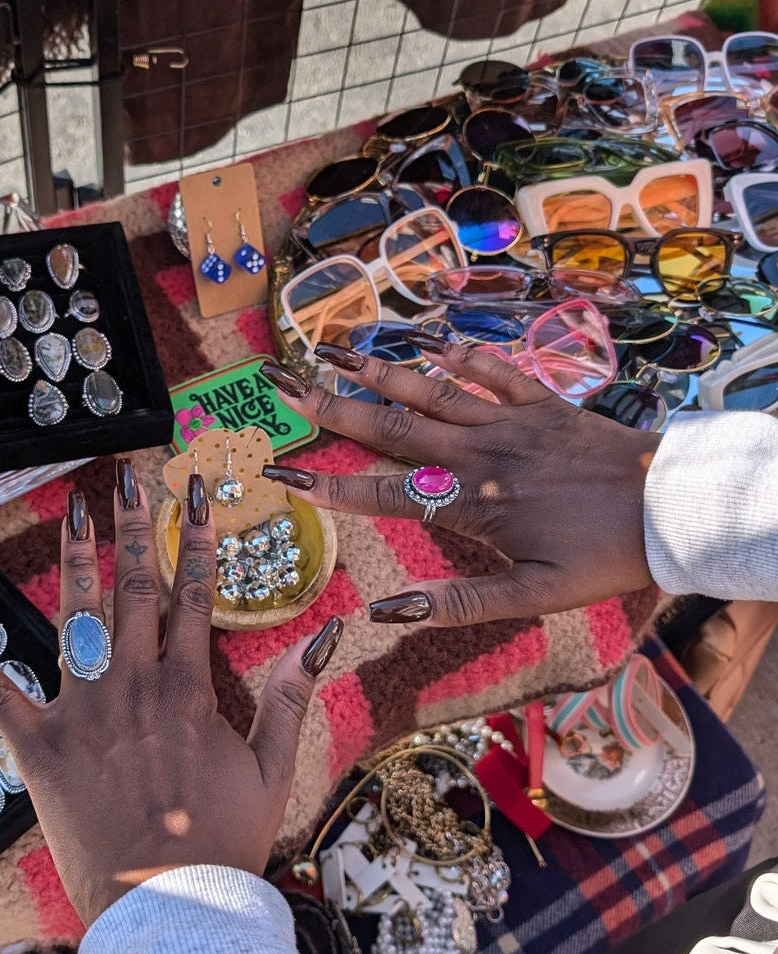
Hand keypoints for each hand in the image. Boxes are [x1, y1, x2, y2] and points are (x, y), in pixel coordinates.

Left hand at [0, 459, 342, 924]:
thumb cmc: (223, 840)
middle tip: (128, 479)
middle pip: (136, 589)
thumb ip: (292, 696)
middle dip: (133, 527)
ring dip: (75, 560)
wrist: (168, 906)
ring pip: (76, 619)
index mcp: (188, 689)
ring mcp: (83, 713)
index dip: (196, 536)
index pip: (196, 593)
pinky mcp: (39, 747)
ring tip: (73, 510)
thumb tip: (326, 632)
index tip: (193, 492)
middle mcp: (135, 686)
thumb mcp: (274, 768)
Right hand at [258, 338, 661, 626]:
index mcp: (471, 503)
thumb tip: (385, 611)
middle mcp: (478, 453)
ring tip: (335, 348)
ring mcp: (509, 421)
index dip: (328, 486)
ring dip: (381, 370)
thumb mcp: (532, 598)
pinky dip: (464, 355)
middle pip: (392, 428)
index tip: (281, 472)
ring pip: (431, 390)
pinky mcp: (543, 402)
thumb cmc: (603, 557)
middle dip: (333, 408)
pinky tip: (434, 343)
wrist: (672, 508)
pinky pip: (496, 370)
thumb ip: (456, 603)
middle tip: (285, 386)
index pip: (382, 495)